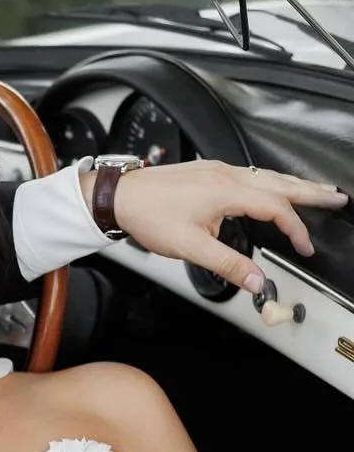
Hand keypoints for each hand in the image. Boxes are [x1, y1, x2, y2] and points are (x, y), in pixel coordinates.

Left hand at [88, 159, 346, 294]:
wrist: (119, 196)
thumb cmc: (149, 216)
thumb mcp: (190, 248)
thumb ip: (228, 265)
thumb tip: (256, 281)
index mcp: (227, 191)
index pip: (276, 208)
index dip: (294, 229)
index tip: (303, 247)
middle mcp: (227, 174)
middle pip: (281, 182)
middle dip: (312, 191)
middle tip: (338, 197)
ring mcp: (219, 170)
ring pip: (267, 175)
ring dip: (294, 184)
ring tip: (316, 191)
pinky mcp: (210, 171)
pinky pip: (252, 173)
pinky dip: (272, 181)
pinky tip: (273, 188)